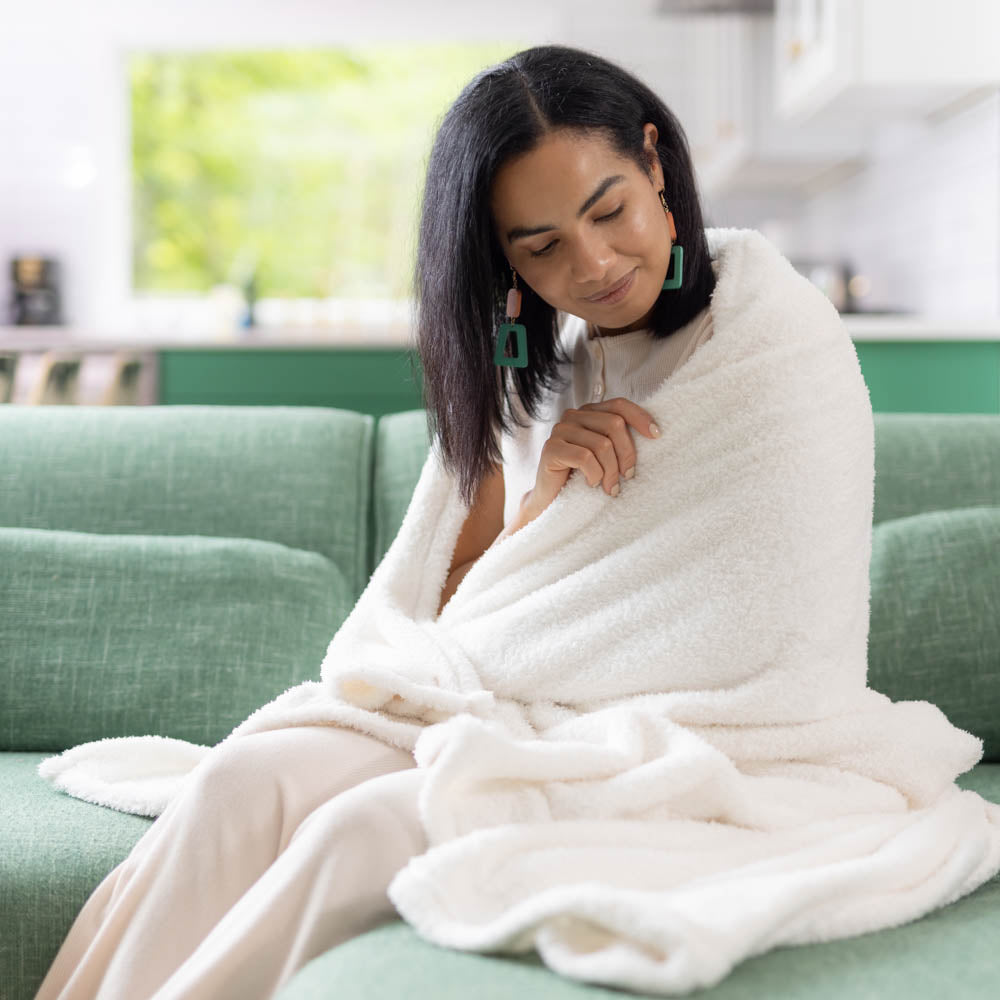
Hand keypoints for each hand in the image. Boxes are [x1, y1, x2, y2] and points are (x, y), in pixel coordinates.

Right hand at [523, 397, 659, 517]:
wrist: (552, 501)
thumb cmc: (583, 478)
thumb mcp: (605, 456)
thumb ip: (618, 440)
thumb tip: (653, 435)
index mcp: (589, 412)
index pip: (619, 405)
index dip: (640, 418)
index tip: (656, 436)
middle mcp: (573, 416)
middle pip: (614, 424)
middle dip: (626, 454)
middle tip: (628, 477)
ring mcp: (560, 430)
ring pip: (602, 444)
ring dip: (611, 471)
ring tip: (611, 488)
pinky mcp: (551, 448)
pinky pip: (585, 458)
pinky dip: (595, 475)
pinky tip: (592, 485)